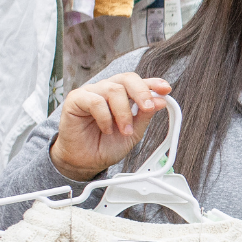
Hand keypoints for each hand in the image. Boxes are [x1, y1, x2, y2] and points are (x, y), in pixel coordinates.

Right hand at [51, 73, 172, 180]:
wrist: (86, 162)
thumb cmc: (107, 145)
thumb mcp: (134, 132)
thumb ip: (145, 116)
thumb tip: (160, 101)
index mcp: (122, 95)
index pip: (138, 82)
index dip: (153, 83)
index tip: (166, 89)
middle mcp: (107, 90)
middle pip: (127, 78)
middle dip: (141, 92)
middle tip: (147, 108)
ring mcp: (91, 93)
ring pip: (113, 89)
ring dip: (123, 112)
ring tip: (125, 130)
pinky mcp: (75, 99)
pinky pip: (95, 101)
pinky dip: (105, 117)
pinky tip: (107, 129)